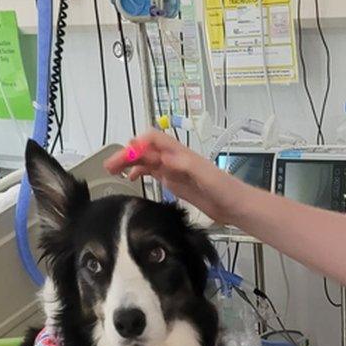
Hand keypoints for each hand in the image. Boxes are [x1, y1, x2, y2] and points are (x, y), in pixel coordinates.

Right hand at [104, 131, 239, 221]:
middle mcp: (175, 159)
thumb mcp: (206, 176)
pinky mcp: (175, 181)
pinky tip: (131, 178)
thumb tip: (165, 156)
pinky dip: (139, 171)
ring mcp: (174, 170)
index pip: (154, 140)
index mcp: (181, 154)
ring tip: (112, 170)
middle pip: (146, 150)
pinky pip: (153, 172)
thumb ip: (187, 164)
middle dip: (127, 154)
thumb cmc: (225, 190)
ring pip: (146, 160)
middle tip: (109, 166)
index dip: (138, 144)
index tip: (125, 156)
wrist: (235, 205)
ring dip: (129, 162)